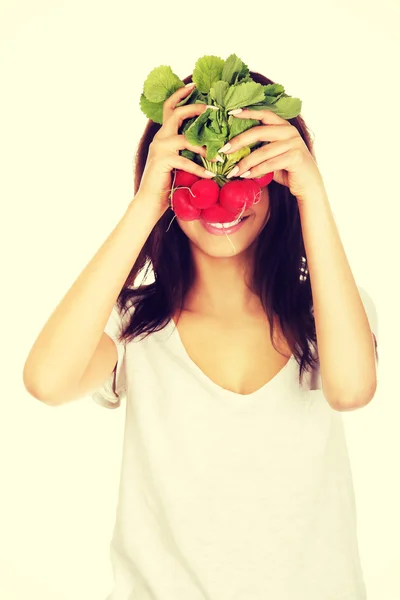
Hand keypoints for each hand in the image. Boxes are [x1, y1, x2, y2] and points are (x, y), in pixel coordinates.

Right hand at [136, 85, 215, 211]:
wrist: (150, 200)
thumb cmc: (167, 183)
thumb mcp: (179, 161)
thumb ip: (187, 150)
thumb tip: (210, 144)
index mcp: (163, 135)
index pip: (170, 107)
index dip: (181, 95)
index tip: (195, 85)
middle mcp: (160, 138)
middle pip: (177, 114)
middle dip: (196, 109)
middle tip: (213, 110)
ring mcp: (160, 149)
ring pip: (185, 139)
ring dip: (204, 148)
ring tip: (219, 156)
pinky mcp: (163, 161)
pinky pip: (186, 162)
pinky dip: (200, 169)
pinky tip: (210, 175)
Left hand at [220, 108, 325, 202]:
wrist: (308, 186)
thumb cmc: (287, 170)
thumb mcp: (272, 155)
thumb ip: (260, 148)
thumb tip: (234, 149)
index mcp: (284, 126)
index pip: (264, 114)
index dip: (247, 112)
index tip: (230, 113)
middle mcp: (290, 131)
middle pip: (259, 131)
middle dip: (239, 141)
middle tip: (224, 150)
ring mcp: (294, 143)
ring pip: (263, 151)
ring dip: (245, 163)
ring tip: (233, 172)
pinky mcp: (296, 157)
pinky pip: (270, 164)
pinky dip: (256, 171)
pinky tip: (246, 176)